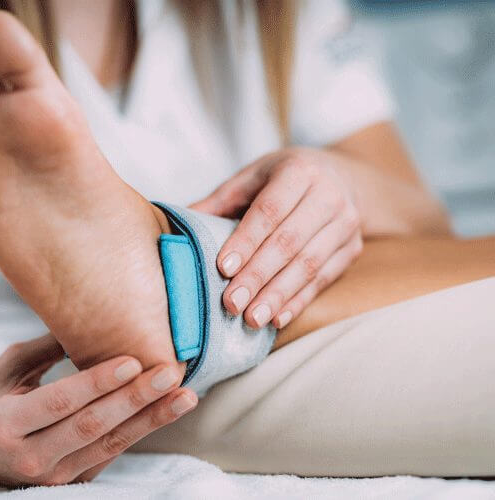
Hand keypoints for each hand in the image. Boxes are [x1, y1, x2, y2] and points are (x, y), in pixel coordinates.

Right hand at [0, 334, 195, 485]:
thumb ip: (48, 347)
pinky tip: (165, 411)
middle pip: (92, 427)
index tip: (133, 360)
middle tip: (170, 373)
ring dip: (151, 420)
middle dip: (135, 399)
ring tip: (185, 397)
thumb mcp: (7, 368)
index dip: (98, 382)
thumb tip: (92, 316)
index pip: (60, 402)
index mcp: (7, 424)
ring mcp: (53, 476)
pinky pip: (111, 454)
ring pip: (110, 445)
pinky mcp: (71, 481)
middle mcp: (30, 457)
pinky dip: (140, 431)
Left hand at [191, 147, 362, 328]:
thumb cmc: (285, 178)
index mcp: (299, 171)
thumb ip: (220, 200)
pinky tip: (277, 318)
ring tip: (251, 318)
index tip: (223, 267)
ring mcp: (346, 224)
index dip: (246, 241)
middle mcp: (329, 195)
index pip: (270, 210)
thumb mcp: (253, 176)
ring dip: (278, 295)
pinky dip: (299, 301)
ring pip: (310, 265)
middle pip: (289, 241)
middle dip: (258, 276)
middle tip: (231, 303)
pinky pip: (325, 279)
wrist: (343, 177)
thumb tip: (177, 220)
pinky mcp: (353, 248)